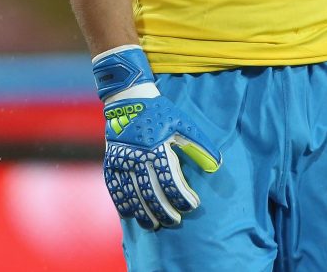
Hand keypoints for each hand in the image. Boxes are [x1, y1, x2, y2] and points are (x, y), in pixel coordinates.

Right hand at [92, 45, 221, 229]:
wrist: (129, 100)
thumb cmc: (161, 113)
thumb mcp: (184, 124)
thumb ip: (200, 146)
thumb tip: (216, 166)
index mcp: (157, 148)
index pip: (171, 180)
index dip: (182, 196)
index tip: (192, 205)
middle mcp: (137, 158)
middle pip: (151, 193)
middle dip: (164, 210)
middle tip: (175, 221)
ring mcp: (121, 162)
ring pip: (132, 196)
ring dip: (144, 213)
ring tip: (155, 225)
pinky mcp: (110, 164)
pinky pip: (115, 190)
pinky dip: (124, 205)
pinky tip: (133, 215)